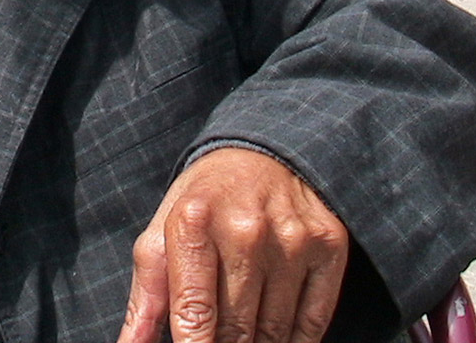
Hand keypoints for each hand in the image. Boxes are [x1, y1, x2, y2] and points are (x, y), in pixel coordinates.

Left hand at [117, 148, 347, 342]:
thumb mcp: (163, 234)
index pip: (193, 315)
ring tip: (244, 335)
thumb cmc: (204, 202)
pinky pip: (312, 323)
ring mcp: (292, 239)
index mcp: (193, 222)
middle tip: (221, 340)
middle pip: (236, 331)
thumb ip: (146, 297)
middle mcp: (246, 229)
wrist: (265, 152)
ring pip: (274, 333)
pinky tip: (276, 337)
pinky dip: (294, 342)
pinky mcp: (329, 246)